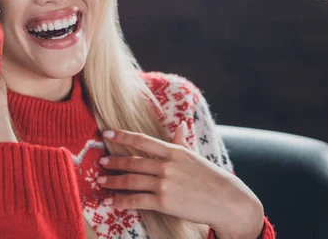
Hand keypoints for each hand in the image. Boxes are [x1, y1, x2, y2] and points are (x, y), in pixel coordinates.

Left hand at [98, 123, 263, 238]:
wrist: (226, 201)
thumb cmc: (210, 178)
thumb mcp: (194, 156)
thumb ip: (182, 142)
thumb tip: (181, 125)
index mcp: (173, 151)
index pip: (142, 140)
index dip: (122, 136)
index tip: (106, 133)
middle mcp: (166, 165)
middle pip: (133, 162)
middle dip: (115, 162)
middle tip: (101, 163)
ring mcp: (164, 183)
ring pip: (131, 181)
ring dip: (113, 181)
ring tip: (101, 181)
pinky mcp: (163, 202)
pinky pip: (136, 200)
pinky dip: (120, 201)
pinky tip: (109, 202)